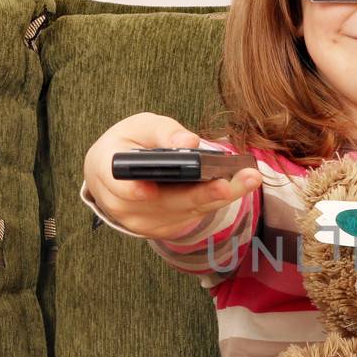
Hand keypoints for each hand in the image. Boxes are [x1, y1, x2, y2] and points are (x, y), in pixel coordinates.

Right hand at [81, 112, 259, 240]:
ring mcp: (141, 222)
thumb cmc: (129, 144)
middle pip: (164, 202)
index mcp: (107, 171)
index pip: (117, 183)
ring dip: (219, 197)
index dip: (132, 189)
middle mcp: (122, 204)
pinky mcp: (161, 229)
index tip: (148, 190)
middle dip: (199, 194)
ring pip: (184, 212)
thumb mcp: (140, 126)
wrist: (116, 174)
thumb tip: (189, 141)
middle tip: (228, 184)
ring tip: (248, 179)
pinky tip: (238, 187)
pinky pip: (191, 216)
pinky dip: (214, 201)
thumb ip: (162, 131)